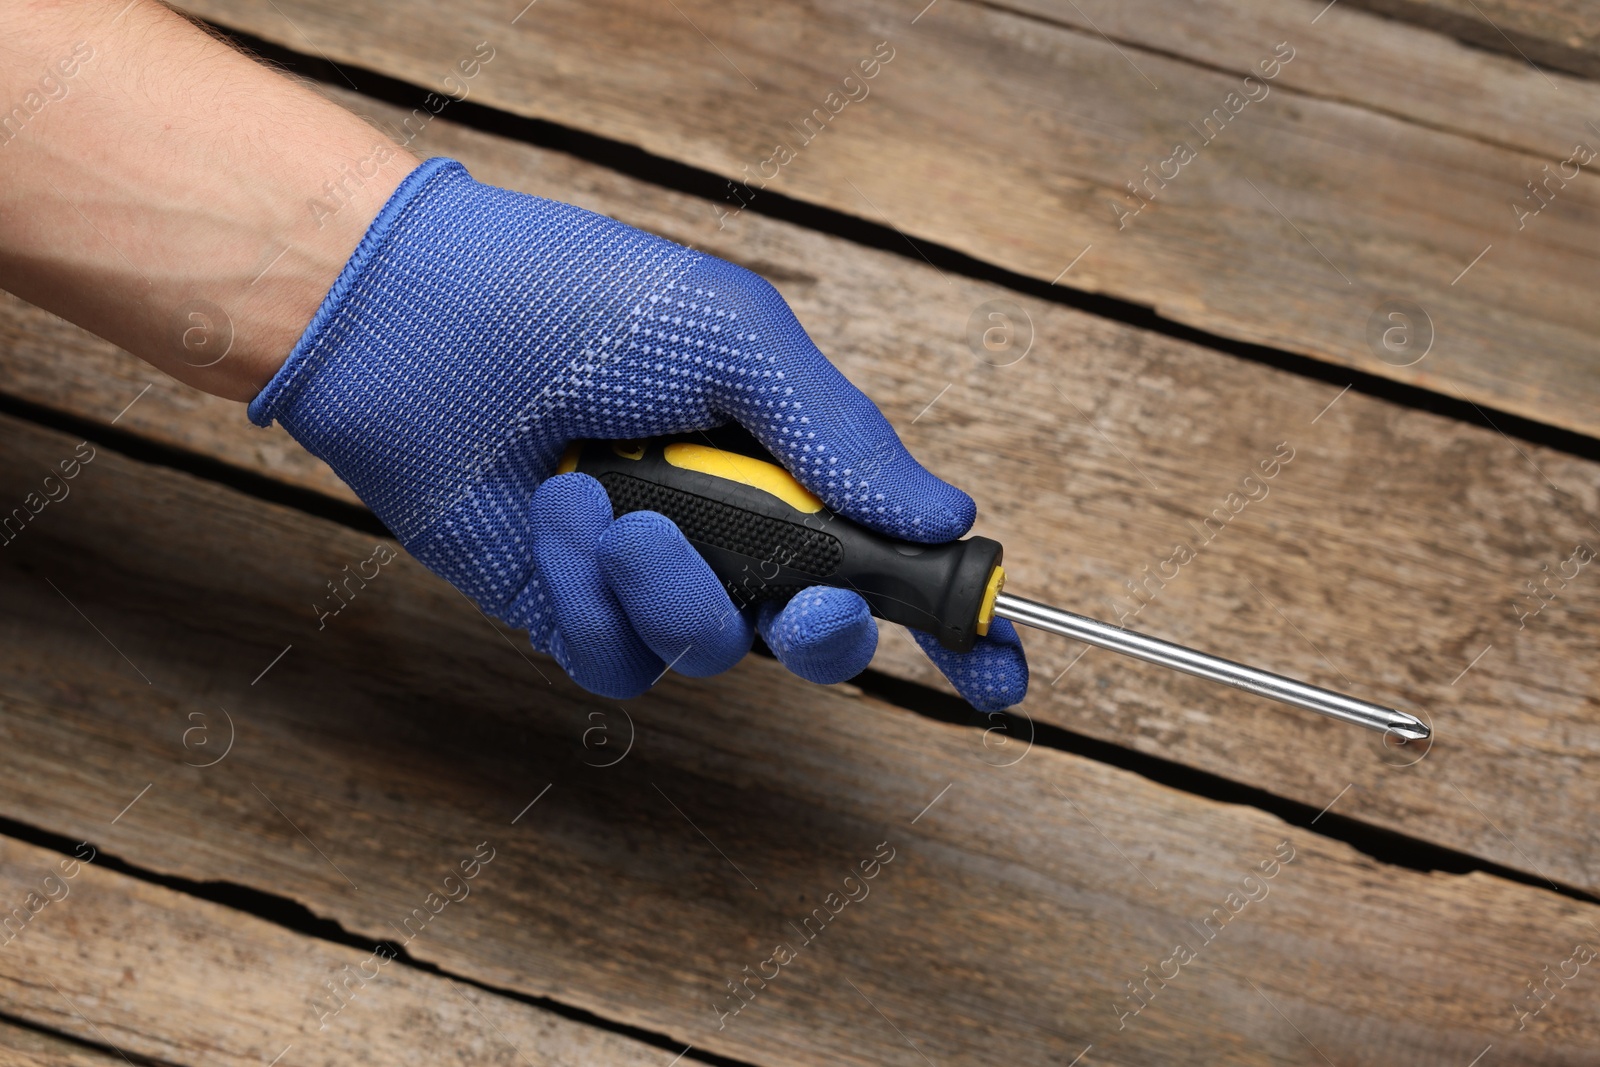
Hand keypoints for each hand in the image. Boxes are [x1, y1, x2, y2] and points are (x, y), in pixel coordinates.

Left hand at [250, 157, 1027, 708]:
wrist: (415, 319)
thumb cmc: (578, 302)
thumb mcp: (734, 336)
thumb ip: (840, 435)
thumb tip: (946, 515)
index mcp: (788, 463)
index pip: (891, 560)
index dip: (953, 623)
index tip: (1000, 671)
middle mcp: (729, 532)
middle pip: (817, 638)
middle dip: (824, 635)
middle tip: (809, 607)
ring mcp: (650, 579)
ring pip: (711, 655)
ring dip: (671, 588)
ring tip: (608, 497)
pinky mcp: (571, 613)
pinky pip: (616, 658)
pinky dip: (591, 596)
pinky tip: (559, 514)